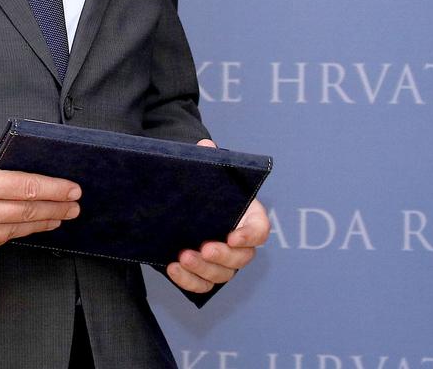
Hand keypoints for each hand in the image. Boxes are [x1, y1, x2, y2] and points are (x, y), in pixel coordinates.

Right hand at [0, 139, 80, 260]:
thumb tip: (23, 161)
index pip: (29, 187)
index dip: (55, 189)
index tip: (73, 190)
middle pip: (29, 211)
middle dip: (57, 208)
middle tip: (74, 207)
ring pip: (17, 230)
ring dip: (41, 223)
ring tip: (58, 217)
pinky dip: (15, 232)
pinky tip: (27, 226)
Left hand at [165, 139, 270, 293]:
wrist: (184, 204)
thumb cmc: (204, 188)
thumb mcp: (206, 172)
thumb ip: (208, 160)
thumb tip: (206, 147)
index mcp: (247, 217)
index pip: (260, 230)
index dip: (250, 235)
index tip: (233, 235)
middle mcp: (239, 242)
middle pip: (242, 257)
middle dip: (223, 255)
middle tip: (204, 247)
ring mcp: (223, 262)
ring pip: (222, 275)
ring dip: (203, 269)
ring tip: (183, 256)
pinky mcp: (204, 274)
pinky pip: (202, 286)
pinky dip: (189, 281)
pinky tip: (172, 268)